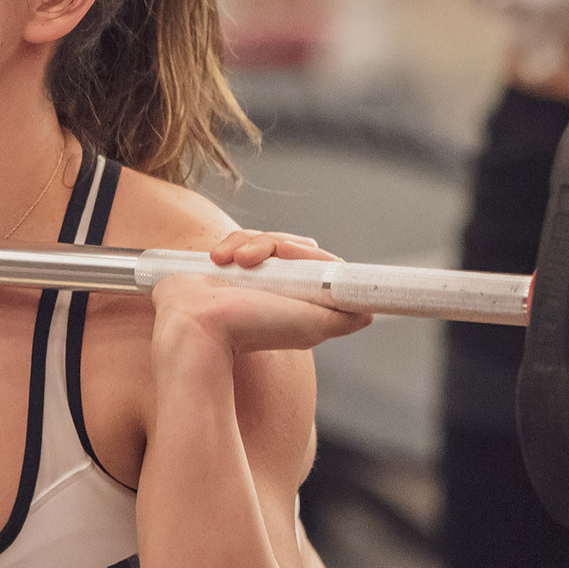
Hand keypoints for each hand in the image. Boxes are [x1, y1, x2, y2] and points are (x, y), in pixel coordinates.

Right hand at [151, 229, 369, 357]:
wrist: (198, 322)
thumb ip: (343, 318)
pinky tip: (219, 259)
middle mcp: (279, 289)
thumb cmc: (251, 329)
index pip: (319, 263)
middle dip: (279, 246)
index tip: (296, 257)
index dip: (309, 254)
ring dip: (252, 245)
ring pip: (267, 239)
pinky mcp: (231, 265)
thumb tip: (370, 311)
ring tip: (235, 263)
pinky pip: (241, 239)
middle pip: (294, 245)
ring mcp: (254, 277)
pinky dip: (231, 244)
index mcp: (299, 301)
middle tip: (260, 260)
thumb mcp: (311, 327)